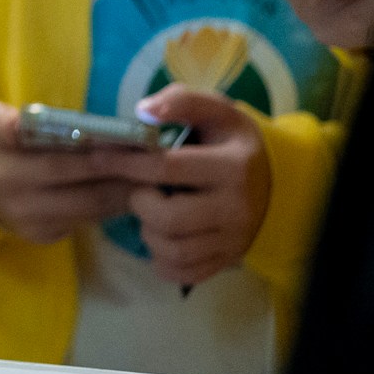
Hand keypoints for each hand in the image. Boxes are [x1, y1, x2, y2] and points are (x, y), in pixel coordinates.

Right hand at [0, 102, 144, 243]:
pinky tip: (131, 192)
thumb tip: (65, 124)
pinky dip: (111, 206)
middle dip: (121, 168)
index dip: (96, 148)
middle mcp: (14, 193)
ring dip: (125, 190)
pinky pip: (85, 220)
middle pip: (80, 181)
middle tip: (156, 155)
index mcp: (1, 157)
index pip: (56, 155)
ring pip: (90, 206)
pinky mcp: (41, 236)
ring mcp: (29, 220)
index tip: (129, 137)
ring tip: (153, 174)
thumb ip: (22, 121)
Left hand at [120, 87, 271, 288]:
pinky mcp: (228, 260)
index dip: (126, 163)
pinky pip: (183, 272)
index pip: (167, 168)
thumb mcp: (216, 110)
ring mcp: (233, 239)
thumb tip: (142, 112)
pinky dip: (162, 259)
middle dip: (140, 203)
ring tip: (151, 212)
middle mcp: (236, 207)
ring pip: (173, 250)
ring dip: (148, 232)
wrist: (274, 180)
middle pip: (168, 218)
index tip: (99, 156)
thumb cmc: (231, 142)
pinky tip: (161, 236)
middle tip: (140, 191)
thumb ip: (181, 101)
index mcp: (232, 166)